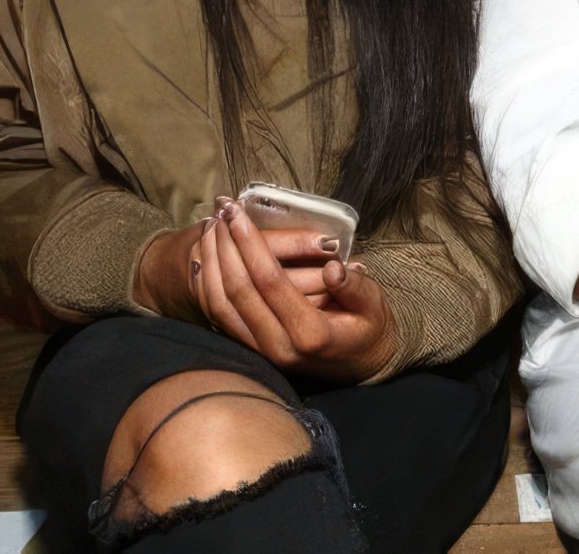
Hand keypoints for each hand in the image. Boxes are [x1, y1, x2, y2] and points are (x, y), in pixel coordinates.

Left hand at [196, 197, 397, 381]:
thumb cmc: (370, 328)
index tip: (238, 213)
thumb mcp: (374, 305)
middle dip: (225, 246)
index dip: (250, 244)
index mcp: (311, 333)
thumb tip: (333, 268)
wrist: (364, 366)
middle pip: (238, 290)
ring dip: (211, 263)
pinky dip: (208, 285)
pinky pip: (220, 317)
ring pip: (221, 306)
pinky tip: (205, 259)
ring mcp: (263, 352)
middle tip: (220, 211)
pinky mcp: (253, 351)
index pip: (270, 281)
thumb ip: (355, 286)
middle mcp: (280, 346)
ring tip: (209, 228)